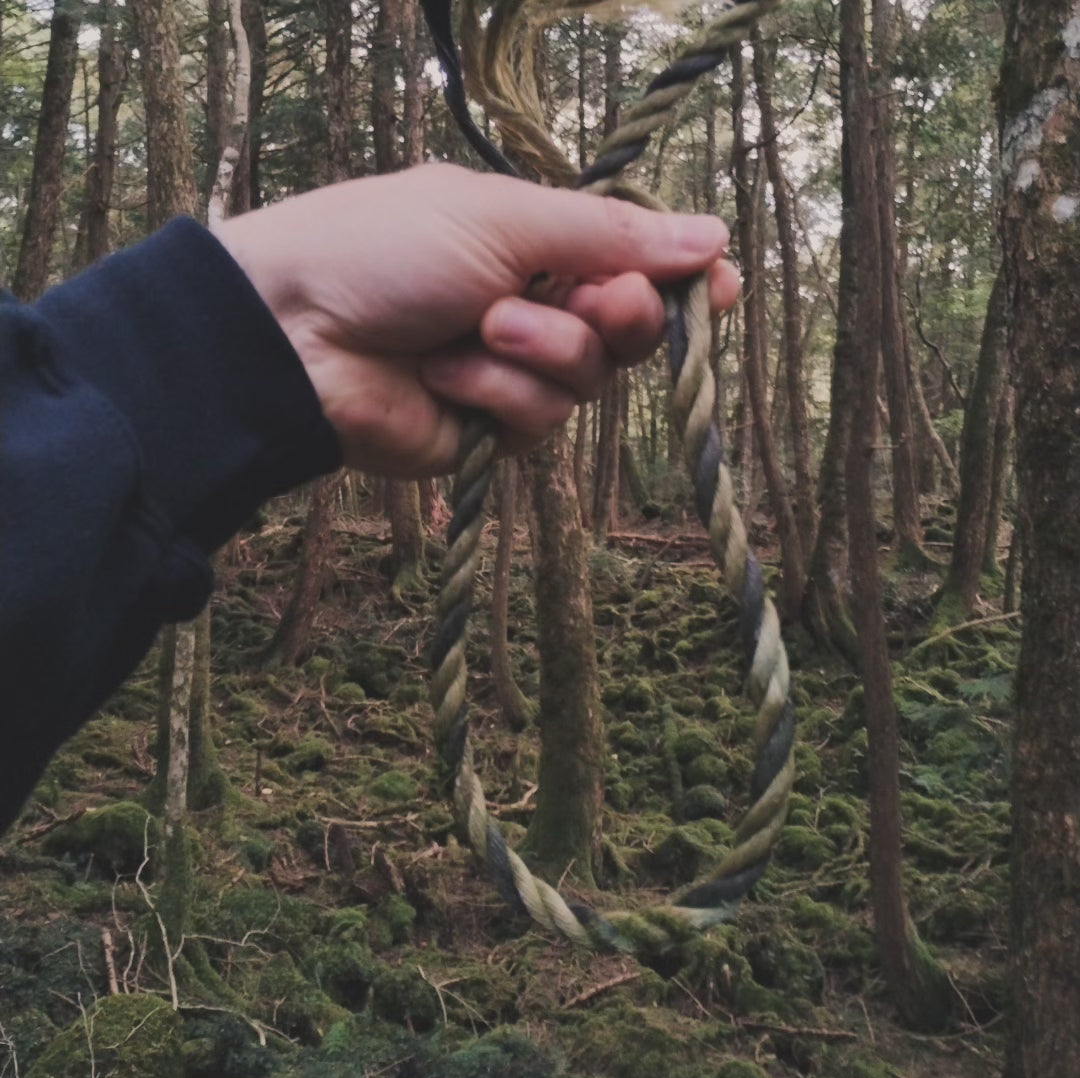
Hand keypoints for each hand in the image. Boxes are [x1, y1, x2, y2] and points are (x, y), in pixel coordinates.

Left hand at [214, 164, 740, 476]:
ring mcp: (513, 371)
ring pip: (587, 381)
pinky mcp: (489, 428)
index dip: (682, 281)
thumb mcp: (501, 218)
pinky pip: (538, 422)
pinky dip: (496, 393)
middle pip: (631, 331)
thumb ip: (608, 234)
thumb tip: (713, 237)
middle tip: (592, 301)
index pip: (635, 266)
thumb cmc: (385, 249)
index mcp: (538, 244)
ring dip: (539, 352)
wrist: (294, 332)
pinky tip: (445, 374)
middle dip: (619, 317)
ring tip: (476, 328)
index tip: (719, 289)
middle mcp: (536, 308)